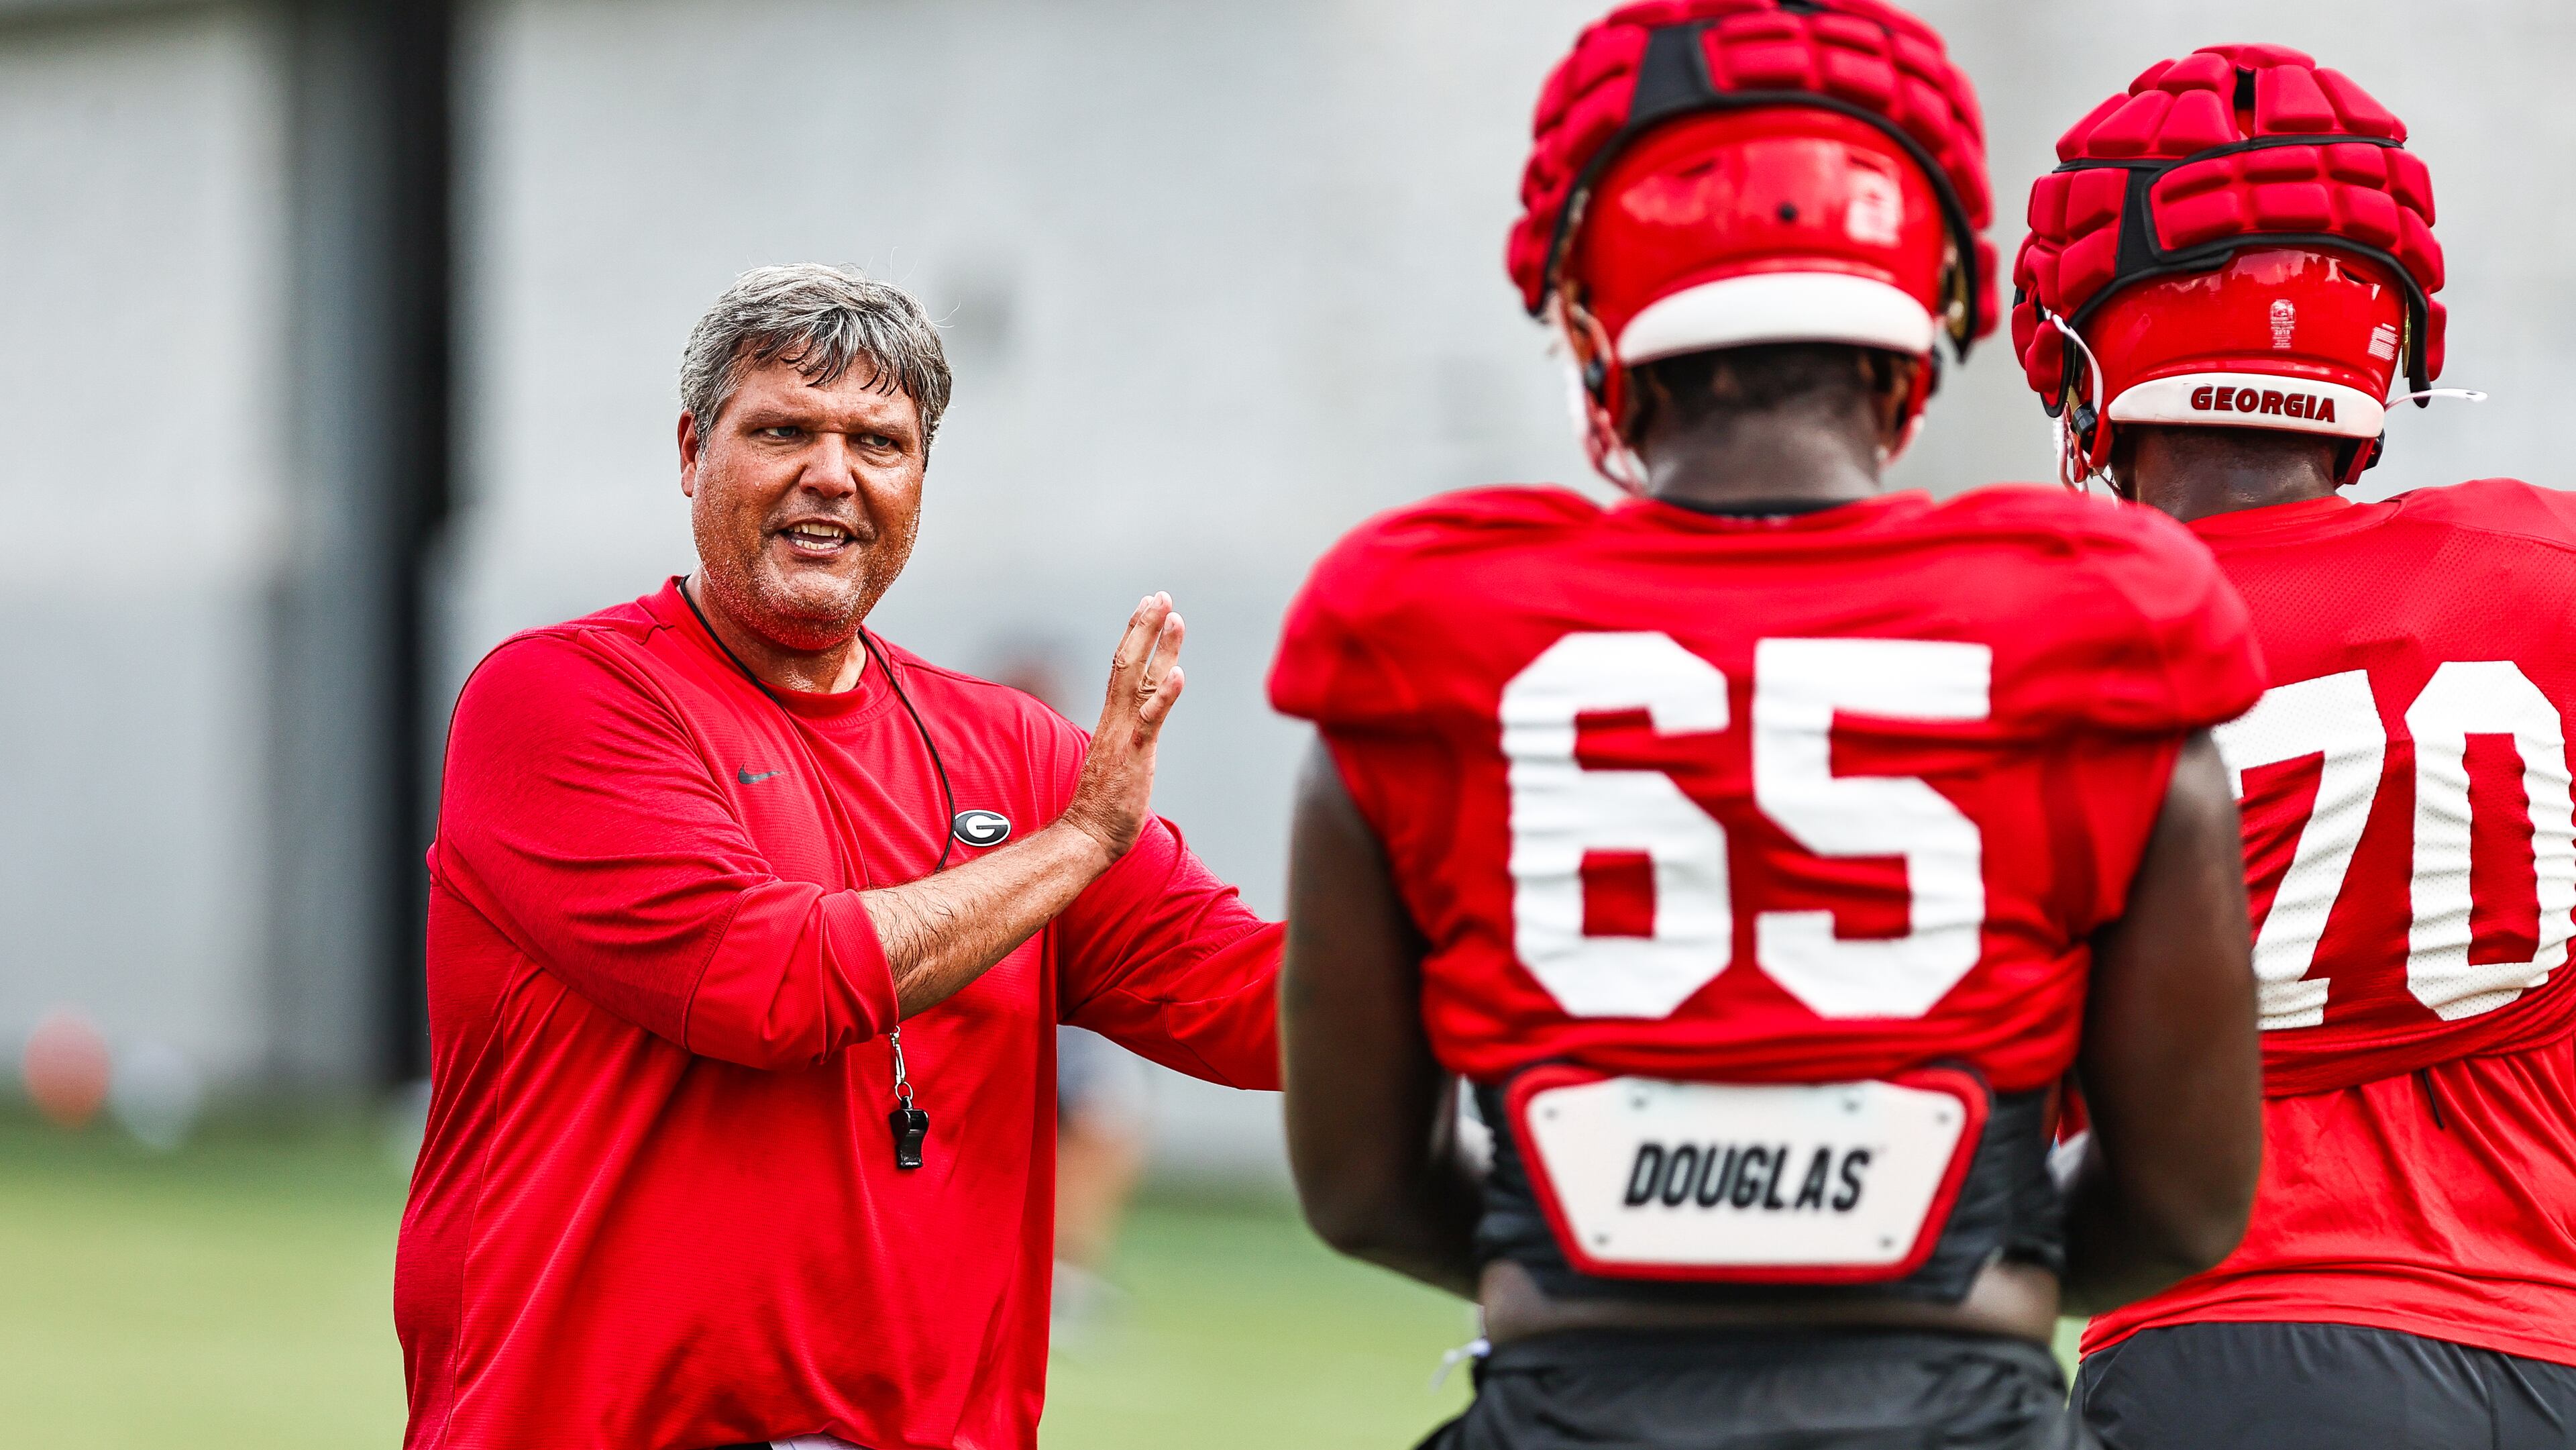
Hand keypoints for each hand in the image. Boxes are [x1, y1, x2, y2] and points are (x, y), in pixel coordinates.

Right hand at [1059, 593, 1186, 861]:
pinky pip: (1150, 720)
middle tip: (1161, 594)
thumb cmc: (1105, 804)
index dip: (1137, 634)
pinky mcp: (1135, 755)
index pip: (1123, 666)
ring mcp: (1124, 735)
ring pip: (1138, 680)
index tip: (1149, 605)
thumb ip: (1128, 737)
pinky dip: (1164, 695)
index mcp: (1113, 719)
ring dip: (1158, 647)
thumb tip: (1136, 725)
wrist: (1087, 835)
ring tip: (1174, 616)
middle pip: (1128, 661)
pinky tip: (1178, 674)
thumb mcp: (1120, 759)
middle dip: (1146, 625)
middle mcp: (1115, 719)